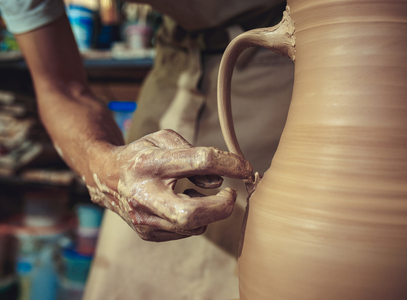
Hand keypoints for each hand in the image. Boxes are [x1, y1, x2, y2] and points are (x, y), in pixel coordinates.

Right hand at [86, 129, 252, 241]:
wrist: (106, 177)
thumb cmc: (143, 154)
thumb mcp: (165, 140)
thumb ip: (194, 153)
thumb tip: (218, 182)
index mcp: (150, 163)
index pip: (200, 161)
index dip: (230, 164)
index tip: (245, 168)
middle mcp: (144, 194)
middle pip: (192, 214)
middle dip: (222, 207)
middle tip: (230, 195)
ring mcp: (144, 219)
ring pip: (193, 226)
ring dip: (208, 211)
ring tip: (195, 193)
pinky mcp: (148, 234)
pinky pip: (185, 231)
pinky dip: (194, 218)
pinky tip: (182, 203)